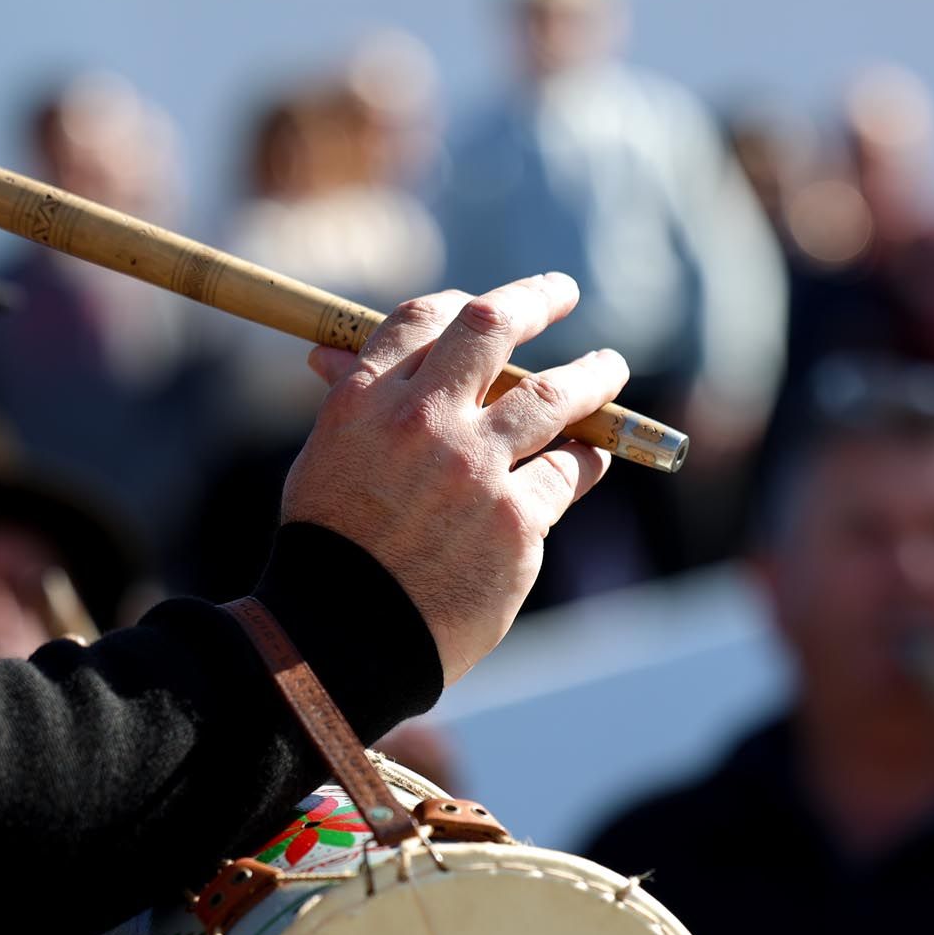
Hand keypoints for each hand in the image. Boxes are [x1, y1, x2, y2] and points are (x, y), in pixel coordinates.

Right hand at [292, 273, 626, 681]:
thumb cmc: (331, 554)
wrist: (344, 642)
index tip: (496, 304)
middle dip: (536, 300)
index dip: (465, 301)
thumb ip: (350, 406)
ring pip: (554, 397)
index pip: (422, 319)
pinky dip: (586, 459)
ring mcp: (473, 470)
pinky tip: (593, 457)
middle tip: (562, 292)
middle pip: (492, 329)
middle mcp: (420, 423)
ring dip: (592, 377)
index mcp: (363, 402)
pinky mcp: (515, 522)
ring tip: (610, 371)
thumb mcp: (323, 463)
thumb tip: (330, 352)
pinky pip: (568, 471)